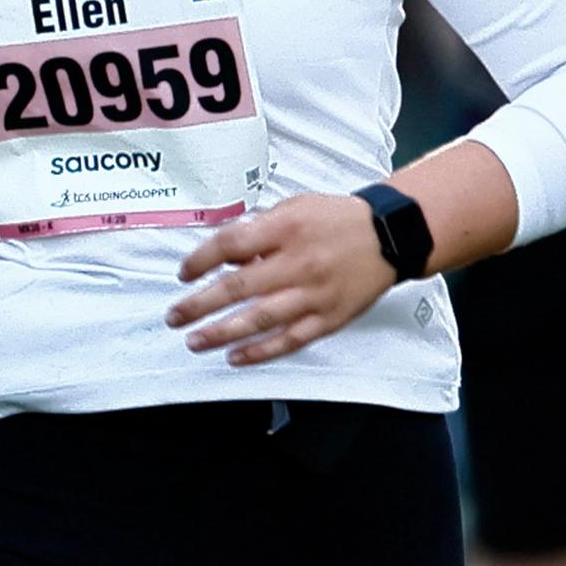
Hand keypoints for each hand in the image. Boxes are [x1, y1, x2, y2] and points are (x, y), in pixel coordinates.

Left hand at [167, 193, 399, 365]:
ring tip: (195, 341)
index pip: (231, 245)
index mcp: (286, 228)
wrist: (391, 234)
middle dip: (200, 304)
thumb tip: (225, 255)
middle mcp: (299, 262)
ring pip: (261, 318)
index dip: (201, 260)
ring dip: (222, 333)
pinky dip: (261, 351)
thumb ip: (259, 230)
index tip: (184, 273)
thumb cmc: (337, 220)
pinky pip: (290, 339)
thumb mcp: (295, 207)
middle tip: (175, 317)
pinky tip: (236, 357)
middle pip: (239, 286)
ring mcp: (314, 293)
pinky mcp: (329, 317)